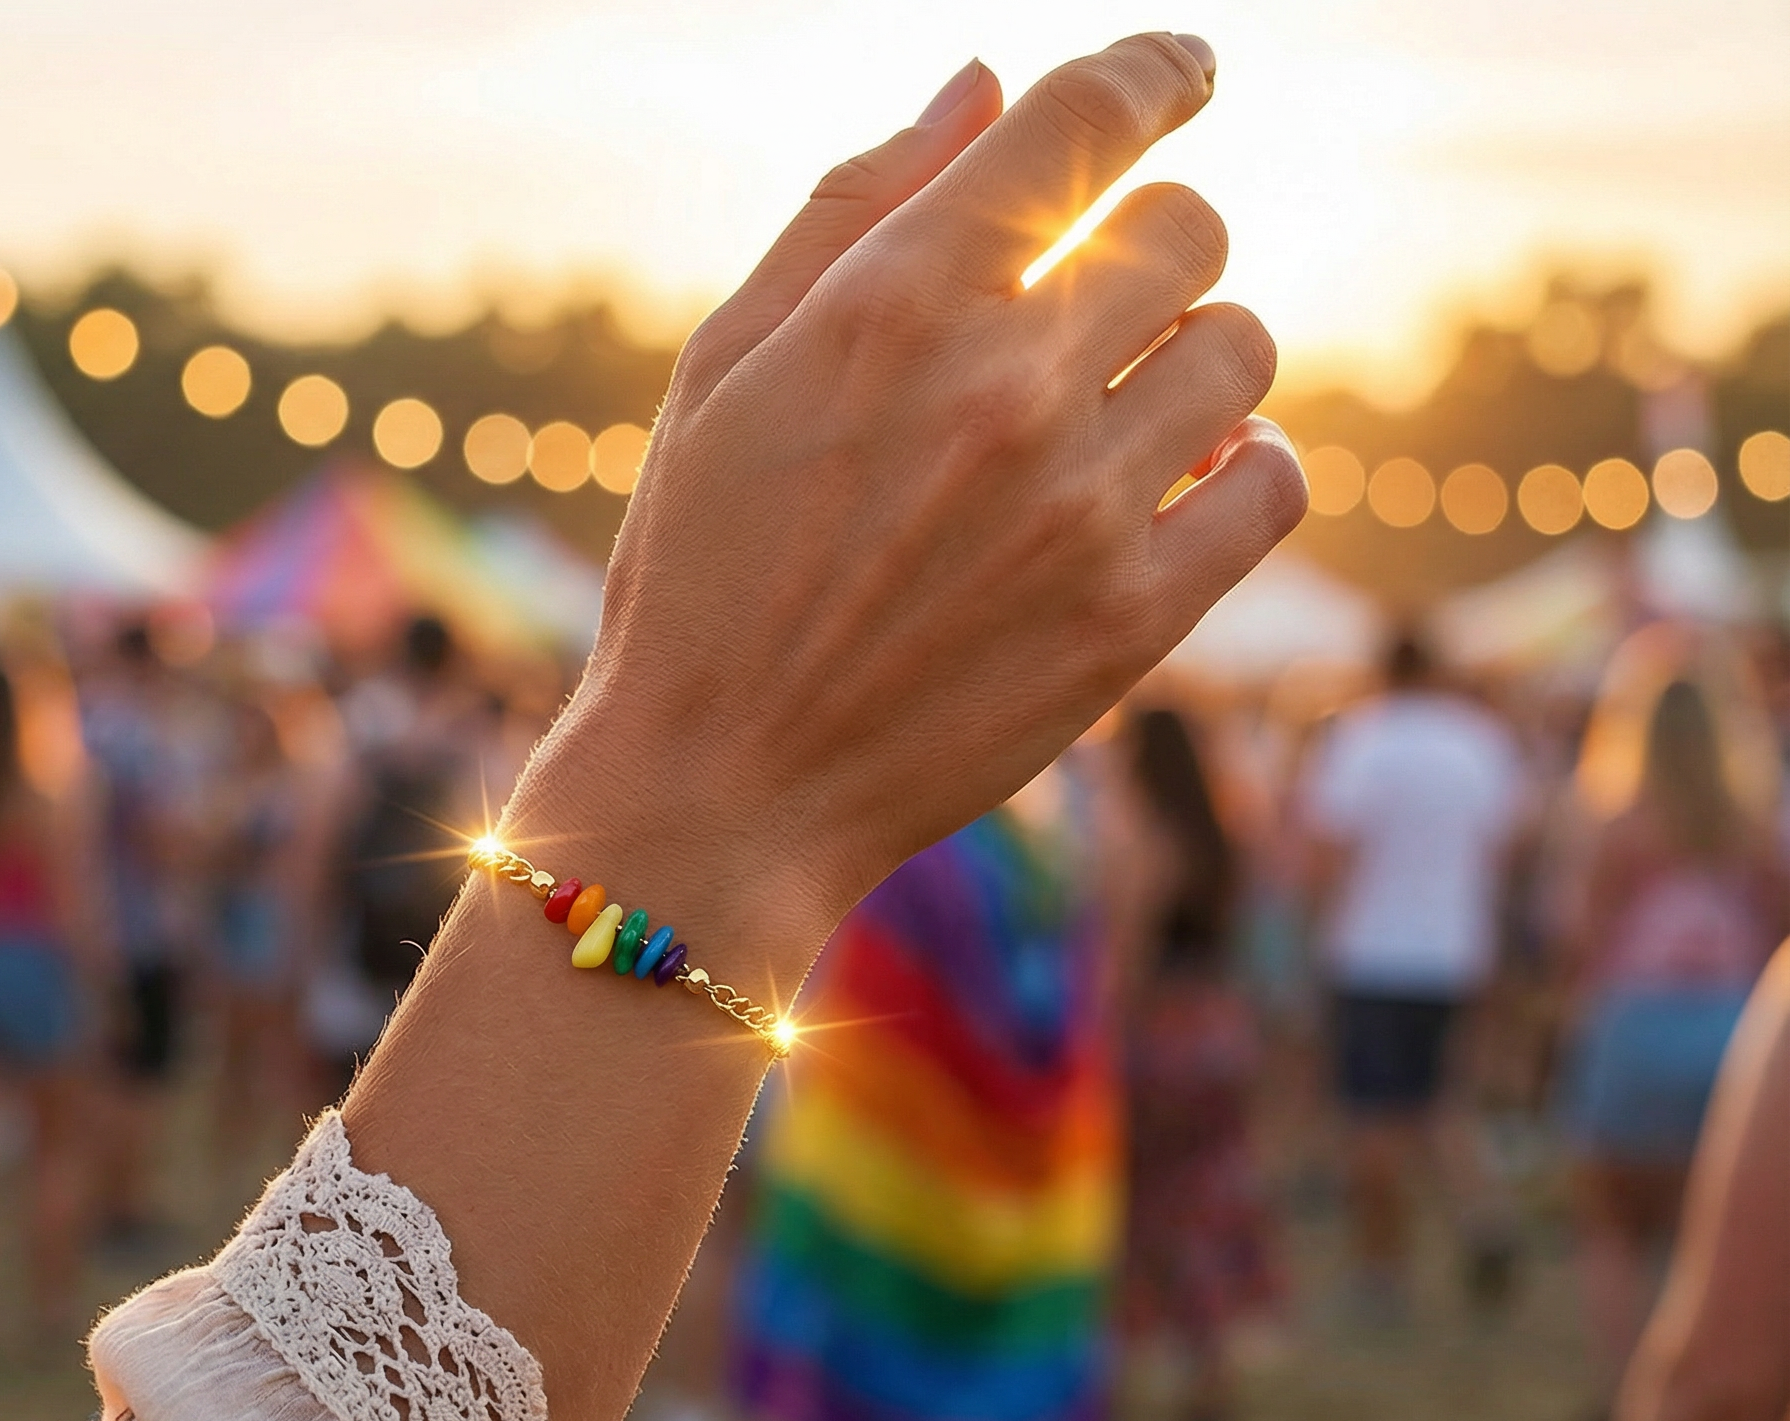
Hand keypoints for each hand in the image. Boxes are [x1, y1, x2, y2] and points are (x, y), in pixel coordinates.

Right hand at [532, 34, 1303, 961]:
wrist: (719, 791)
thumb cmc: (701, 573)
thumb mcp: (725, 370)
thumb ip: (849, 212)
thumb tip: (983, 83)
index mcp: (893, 302)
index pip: (1086, 119)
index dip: (1156, 73)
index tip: (1185, 72)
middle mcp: (1002, 384)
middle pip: (1187, 228)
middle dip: (1148, 247)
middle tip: (1097, 306)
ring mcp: (1079, 505)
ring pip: (1244, 349)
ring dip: (1197, 356)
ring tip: (1125, 410)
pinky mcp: (1131, 619)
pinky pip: (1276, 484)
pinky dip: (1250, 466)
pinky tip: (1186, 481)